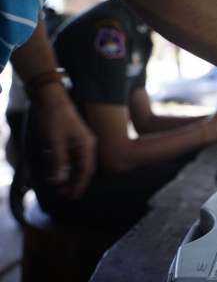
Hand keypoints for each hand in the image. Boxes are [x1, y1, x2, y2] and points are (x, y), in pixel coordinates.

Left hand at [35, 84, 96, 198]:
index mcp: (87, 146)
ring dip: (63, 172)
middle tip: (61, 193)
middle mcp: (86, 146)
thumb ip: (59, 163)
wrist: (51, 99)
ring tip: (52, 181)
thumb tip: (62, 181)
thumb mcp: (56, 143)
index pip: (86, 171)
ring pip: (73, 163)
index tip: (72, 196)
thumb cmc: (56, 118)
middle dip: (71, 181)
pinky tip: (49, 161)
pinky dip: (59, 161)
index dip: (80, 185)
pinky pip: (67, 156)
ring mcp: (78, 143)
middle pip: (81, 169)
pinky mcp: (70, 140)